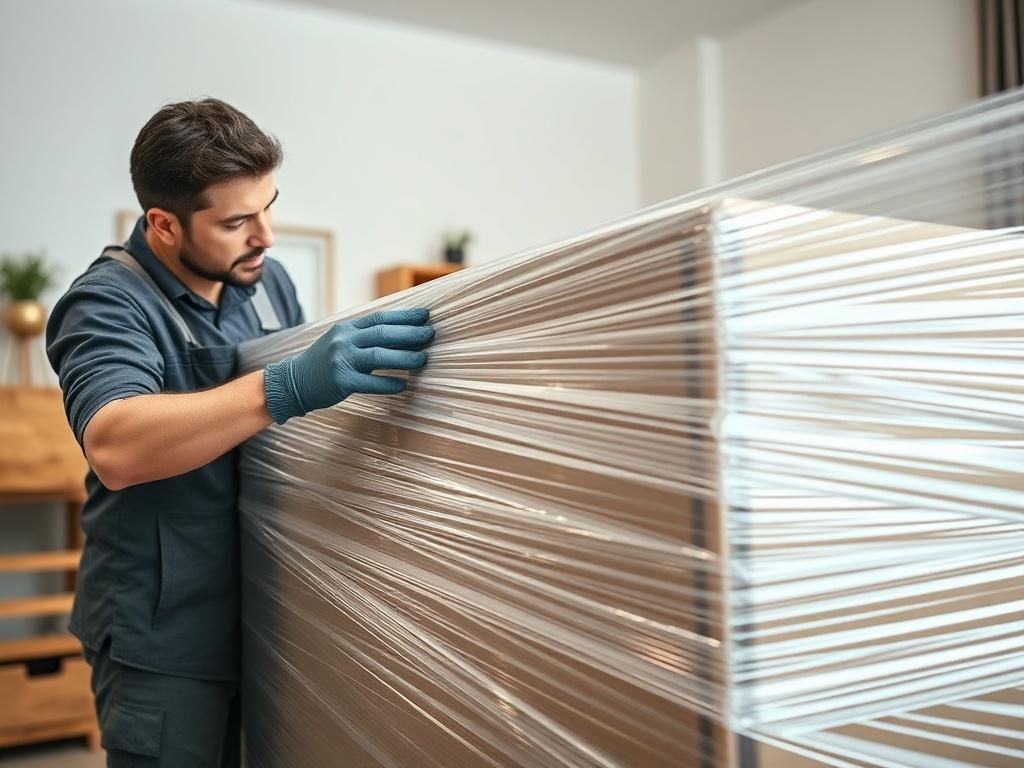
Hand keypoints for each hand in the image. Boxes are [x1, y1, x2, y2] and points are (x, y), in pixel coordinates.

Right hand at [264, 307, 433, 422]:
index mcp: (347, 328)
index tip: (425, 316)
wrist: (293, 381)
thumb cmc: (325, 362)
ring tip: (423, 359)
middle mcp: (344, 340)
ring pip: (379, 356)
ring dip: (405, 358)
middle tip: (430, 335)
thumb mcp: (342, 342)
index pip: (380, 317)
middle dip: (410, 334)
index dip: (404, 317)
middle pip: (383, 334)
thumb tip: (402, 335)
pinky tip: (403, 385)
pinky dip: (388, 384)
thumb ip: (366, 337)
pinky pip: (370, 383)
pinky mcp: (341, 382)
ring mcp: (341, 360)